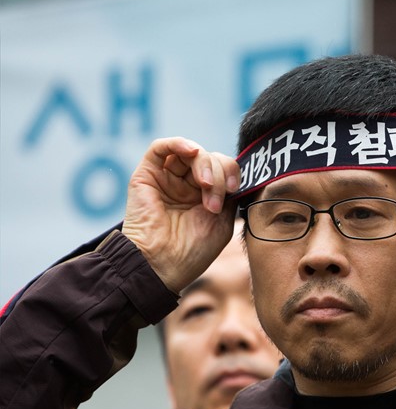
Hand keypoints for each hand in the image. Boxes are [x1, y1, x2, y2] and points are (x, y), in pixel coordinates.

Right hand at [122, 137, 239, 292]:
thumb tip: (236, 170)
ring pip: (191, 153)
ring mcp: (167, 178)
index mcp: (205, 195)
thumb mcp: (223, 220)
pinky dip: (179, 143)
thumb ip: (229, 194)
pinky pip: (161, 147)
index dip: (232, 172)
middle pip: (210, 159)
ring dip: (204, 164)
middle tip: (214, 201)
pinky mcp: (147, 175)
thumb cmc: (192, 251)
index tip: (235, 189)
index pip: (223, 169)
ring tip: (205, 186)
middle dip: (219, 174)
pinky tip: (192, 152)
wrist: (163, 265)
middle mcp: (186, 184)